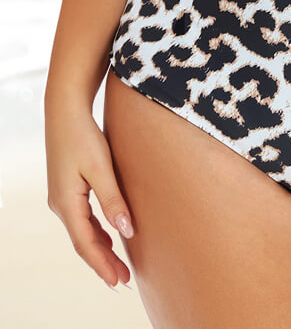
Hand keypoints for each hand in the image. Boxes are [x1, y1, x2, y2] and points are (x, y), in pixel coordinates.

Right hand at [44, 89, 134, 289]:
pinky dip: (95, 232)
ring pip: (82, 231)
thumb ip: (113, 200)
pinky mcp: (67, 188)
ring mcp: (62, 197)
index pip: (85, 244)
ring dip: (100, 248)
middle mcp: (60, 205)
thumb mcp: (101, 167)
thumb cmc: (83, 136)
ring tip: (118, 266)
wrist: (65, 111)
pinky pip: (82, 218)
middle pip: (83, 242)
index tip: (119, 282)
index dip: (102, 264)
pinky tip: (109, 236)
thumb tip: (127, 230)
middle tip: (123, 281)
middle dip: (102, 262)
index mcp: (66, 204)